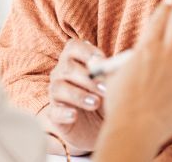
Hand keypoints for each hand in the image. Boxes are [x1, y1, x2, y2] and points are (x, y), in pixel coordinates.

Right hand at [41, 38, 107, 152]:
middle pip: (67, 68)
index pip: (74, 47)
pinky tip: (74, 116)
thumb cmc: (107, 97)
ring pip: (58, 88)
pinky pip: (53, 112)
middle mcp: (61, 73)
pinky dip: (63, 113)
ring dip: (77, 95)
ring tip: (95, 103)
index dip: (86, 52)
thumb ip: (114, 73)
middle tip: (106, 89)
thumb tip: (118, 66)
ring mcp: (56, 94)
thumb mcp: (114, 85)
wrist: (101, 125)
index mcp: (74, 59)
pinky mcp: (54, 114)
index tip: (102, 62)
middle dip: (88, 78)